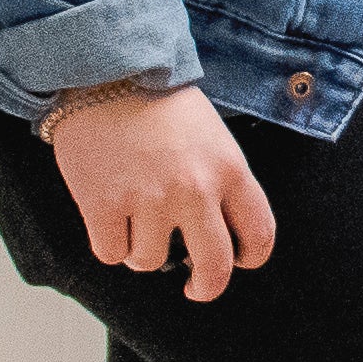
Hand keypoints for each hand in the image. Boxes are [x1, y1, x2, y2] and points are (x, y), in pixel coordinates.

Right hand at [46, 83, 274, 302]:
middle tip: (196, 289)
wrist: (104, 73)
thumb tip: (217, 231)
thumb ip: (220, 181)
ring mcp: (147, 200)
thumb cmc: (158, 102)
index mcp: (230, 171)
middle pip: (214, 267)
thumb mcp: (212, 136)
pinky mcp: (102, 205)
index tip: (238, 261)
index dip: (251, 257)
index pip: (259, 234)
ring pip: (150, 261)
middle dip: (206, 287)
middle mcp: (194, 190)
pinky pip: (111, 253)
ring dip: (142, 252)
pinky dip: (109, 244)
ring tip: (136, 224)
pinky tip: (109, 219)